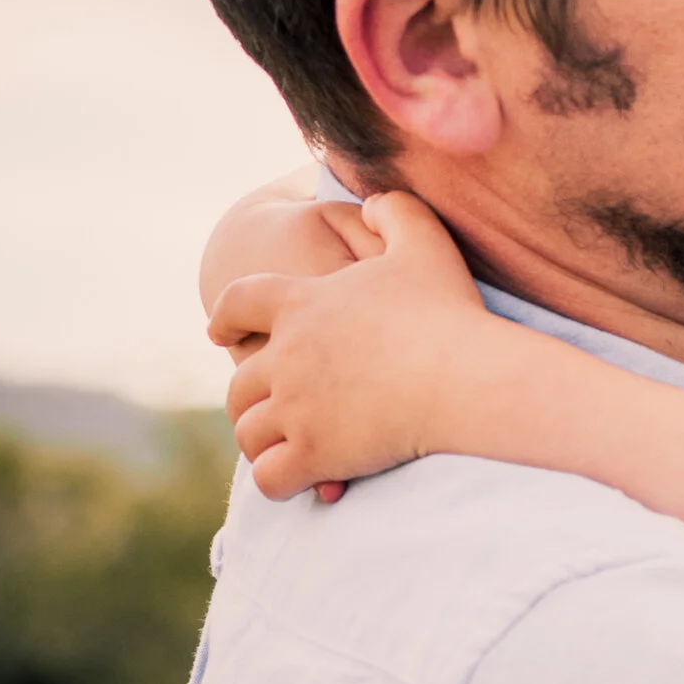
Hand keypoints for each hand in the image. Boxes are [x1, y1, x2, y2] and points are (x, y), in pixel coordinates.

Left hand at [209, 191, 486, 499]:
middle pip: (240, 382)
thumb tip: (371, 201)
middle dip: (247, 397)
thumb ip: (394, 212)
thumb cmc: (449, 313)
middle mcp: (287, 356)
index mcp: (301, 304)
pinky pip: (269, 478)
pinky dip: (277, 481)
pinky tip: (297, 482)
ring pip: (249, 432)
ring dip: (260, 441)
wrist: (467, 378)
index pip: (239, 302)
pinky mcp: (314, 453)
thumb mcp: (424, 242)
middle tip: (263, 410)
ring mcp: (297, 408)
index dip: (225, 317)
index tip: (216, 331)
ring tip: (277, 449)